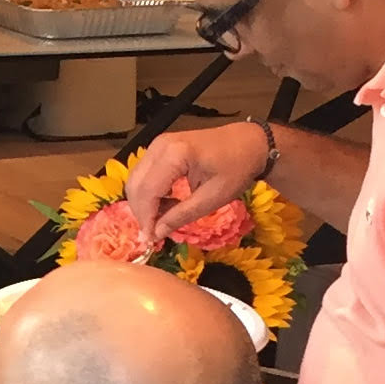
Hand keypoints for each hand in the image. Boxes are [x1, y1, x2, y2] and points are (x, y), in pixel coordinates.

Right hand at [124, 120, 267, 239]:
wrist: (249, 143)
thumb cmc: (236, 169)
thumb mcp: (213, 198)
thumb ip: (181, 215)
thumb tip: (156, 233)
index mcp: (175, 155)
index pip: (147, 191)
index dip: (145, 218)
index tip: (151, 240)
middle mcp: (160, 146)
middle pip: (135, 185)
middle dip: (141, 212)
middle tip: (155, 233)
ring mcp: (158, 144)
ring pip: (136, 179)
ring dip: (144, 203)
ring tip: (165, 218)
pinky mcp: (160, 147)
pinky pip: (144, 173)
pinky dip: (149, 192)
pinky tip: (167, 203)